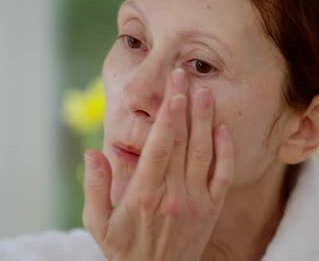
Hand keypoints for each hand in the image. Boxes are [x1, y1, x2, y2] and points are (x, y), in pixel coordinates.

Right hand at [82, 68, 234, 260]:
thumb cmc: (124, 249)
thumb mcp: (98, 224)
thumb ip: (95, 188)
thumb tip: (93, 154)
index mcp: (144, 195)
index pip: (160, 148)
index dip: (168, 118)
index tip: (172, 91)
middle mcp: (173, 195)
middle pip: (183, 143)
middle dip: (185, 105)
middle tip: (185, 75)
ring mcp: (196, 202)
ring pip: (204, 154)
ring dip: (205, 121)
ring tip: (204, 91)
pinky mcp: (211, 209)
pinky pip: (223, 176)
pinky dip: (225, 152)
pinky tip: (223, 128)